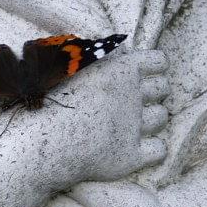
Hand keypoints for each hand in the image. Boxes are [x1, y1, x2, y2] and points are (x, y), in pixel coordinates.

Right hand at [23, 49, 169, 187]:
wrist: (43, 140)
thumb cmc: (52, 100)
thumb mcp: (74, 67)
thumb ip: (96, 57)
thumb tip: (112, 51)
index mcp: (122, 69)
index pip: (159, 61)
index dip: (154, 69)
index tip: (144, 77)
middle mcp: (134, 94)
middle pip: (163, 88)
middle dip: (153, 94)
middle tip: (133, 102)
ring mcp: (135, 126)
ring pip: (162, 117)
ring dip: (151, 119)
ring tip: (130, 124)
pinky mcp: (132, 155)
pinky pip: (160, 149)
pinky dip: (152, 149)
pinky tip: (137, 147)